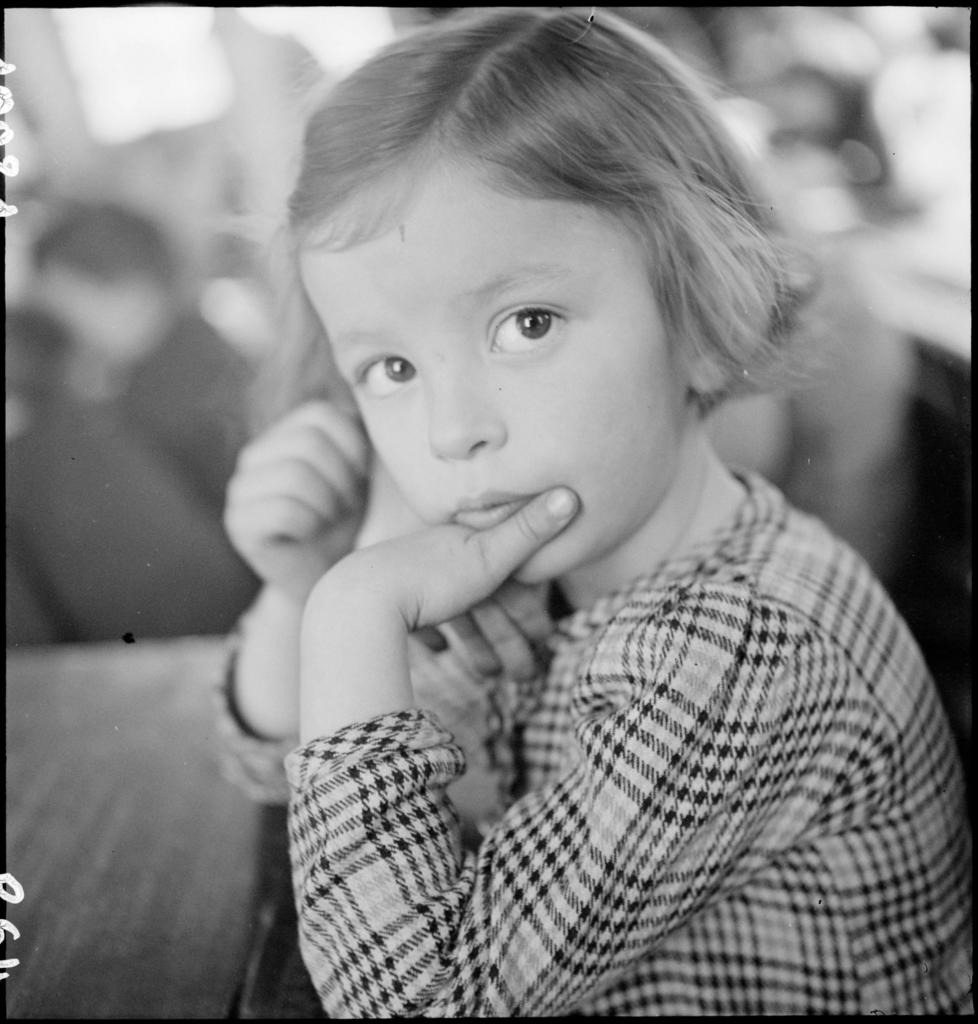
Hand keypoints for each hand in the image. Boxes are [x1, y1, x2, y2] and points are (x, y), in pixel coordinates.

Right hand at [224, 401, 369, 603]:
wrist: (328, 579)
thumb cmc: (349, 522)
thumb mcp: (360, 470)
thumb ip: (360, 433)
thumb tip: (380, 383)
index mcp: (284, 435)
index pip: (322, 414)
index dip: (353, 447)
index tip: (360, 478)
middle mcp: (255, 455)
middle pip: (308, 443)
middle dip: (342, 479)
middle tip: (345, 505)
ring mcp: (240, 489)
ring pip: (296, 475)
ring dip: (328, 504)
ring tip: (329, 519)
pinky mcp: (238, 523)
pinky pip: (284, 510)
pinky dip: (310, 525)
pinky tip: (311, 535)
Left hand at [298, 488, 578, 738]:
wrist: (357, 600)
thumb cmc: (429, 579)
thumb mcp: (490, 556)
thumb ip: (529, 530)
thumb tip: (569, 494)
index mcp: (463, 542)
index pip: (508, 573)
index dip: (529, 605)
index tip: (545, 636)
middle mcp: (437, 554)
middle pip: (482, 598)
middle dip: (505, 634)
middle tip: (524, 674)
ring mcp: (409, 579)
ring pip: (453, 612)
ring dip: (475, 643)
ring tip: (490, 677)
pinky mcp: (385, 604)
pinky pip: (414, 618)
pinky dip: (430, 632)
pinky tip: (437, 649)